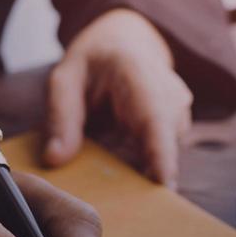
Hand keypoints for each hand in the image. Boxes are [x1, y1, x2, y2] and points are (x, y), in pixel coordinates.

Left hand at [42, 8, 192, 186]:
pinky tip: (118, 158)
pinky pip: (160, 156)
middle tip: (110, 194)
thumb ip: (61, 117)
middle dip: (140, 175)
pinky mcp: (177, 129)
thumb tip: (56, 158)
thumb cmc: (95, 60)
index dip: (162, 153)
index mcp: (138, 74)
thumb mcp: (65, 79)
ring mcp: (179, 112)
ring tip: (107, 163)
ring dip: (135, 168)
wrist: (126, 42)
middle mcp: (169, 93)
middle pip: (163, 145)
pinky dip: (139, 163)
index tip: (163, 184)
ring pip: (162, 155)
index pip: (155, 118)